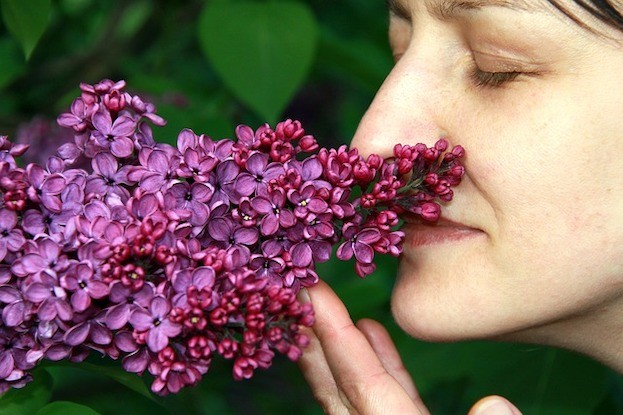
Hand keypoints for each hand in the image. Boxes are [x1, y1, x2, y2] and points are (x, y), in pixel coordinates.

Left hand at [298, 280, 522, 414]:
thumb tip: (495, 403)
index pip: (363, 385)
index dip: (335, 337)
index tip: (312, 295)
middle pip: (342, 386)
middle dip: (317, 338)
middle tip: (294, 294)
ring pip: (358, 390)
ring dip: (342, 346)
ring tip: (324, 306)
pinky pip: (385, 395)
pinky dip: (378, 363)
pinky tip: (371, 331)